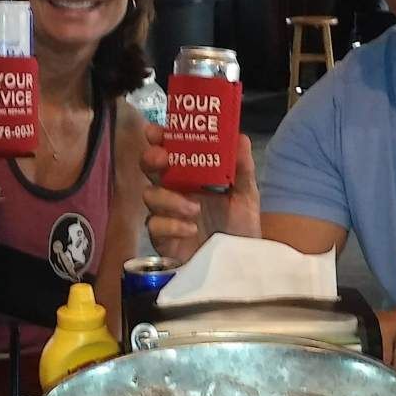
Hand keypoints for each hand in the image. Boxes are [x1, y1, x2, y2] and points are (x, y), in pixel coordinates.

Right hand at [139, 126, 260, 262]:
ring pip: (150, 195)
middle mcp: (176, 192)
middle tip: (162, 159)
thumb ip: (242, 168)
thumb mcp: (246, 196)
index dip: (159, 140)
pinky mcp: (164, 240)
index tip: (156, 132)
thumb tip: (240, 137)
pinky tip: (190, 228)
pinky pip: (155, 226)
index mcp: (193, 176)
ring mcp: (168, 215)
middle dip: (151, 159)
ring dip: (169, 198)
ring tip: (194, 209)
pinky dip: (171, 224)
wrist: (242, 263)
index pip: (170, 151)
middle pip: (150, 168)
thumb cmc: (241, 227)